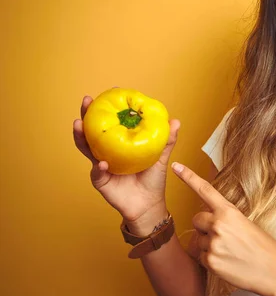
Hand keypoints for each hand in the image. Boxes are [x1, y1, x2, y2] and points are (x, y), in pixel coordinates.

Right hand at [73, 94, 180, 227]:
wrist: (149, 205)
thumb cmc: (153, 179)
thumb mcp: (161, 157)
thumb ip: (166, 140)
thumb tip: (175, 121)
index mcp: (120, 143)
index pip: (112, 121)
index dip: (109, 107)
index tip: (112, 90)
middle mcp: (106, 151)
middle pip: (92, 130)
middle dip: (86, 115)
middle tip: (86, 101)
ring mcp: (100, 165)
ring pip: (86, 148)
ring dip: (81, 136)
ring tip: (79, 124)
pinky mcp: (100, 181)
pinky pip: (97, 173)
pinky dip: (98, 167)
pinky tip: (101, 162)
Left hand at [171, 162, 275, 295]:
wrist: (273, 270)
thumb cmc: (264, 247)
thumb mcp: (246, 223)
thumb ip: (225, 218)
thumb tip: (209, 221)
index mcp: (229, 211)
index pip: (205, 190)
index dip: (189, 177)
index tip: (176, 166)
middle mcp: (218, 225)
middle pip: (196, 219)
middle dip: (205, 226)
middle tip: (223, 236)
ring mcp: (213, 244)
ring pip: (198, 240)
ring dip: (208, 244)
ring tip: (229, 251)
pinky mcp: (210, 261)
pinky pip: (200, 256)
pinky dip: (211, 259)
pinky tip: (227, 262)